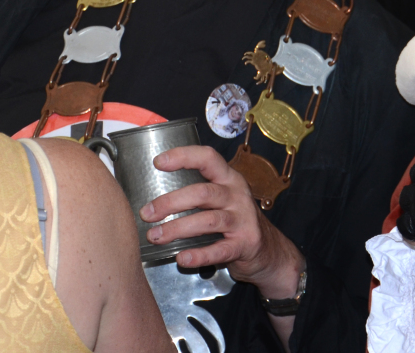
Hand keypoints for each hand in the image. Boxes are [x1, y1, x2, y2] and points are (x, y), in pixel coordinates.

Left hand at [139, 145, 303, 300]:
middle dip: (171, 202)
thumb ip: (197, 192)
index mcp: (229, 179)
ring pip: (208, 220)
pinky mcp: (246, 243)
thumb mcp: (221, 198)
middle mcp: (237, 195)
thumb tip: (151, 196)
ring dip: (178, 228)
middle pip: (203, 192)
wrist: (267, 249)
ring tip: (155, 236)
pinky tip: (182, 258)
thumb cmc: (234, 220)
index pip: (208, 158)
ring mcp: (243, 219)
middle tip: (147, 214)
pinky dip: (200, 255)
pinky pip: (220, 249)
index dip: (184, 156)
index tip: (159, 162)